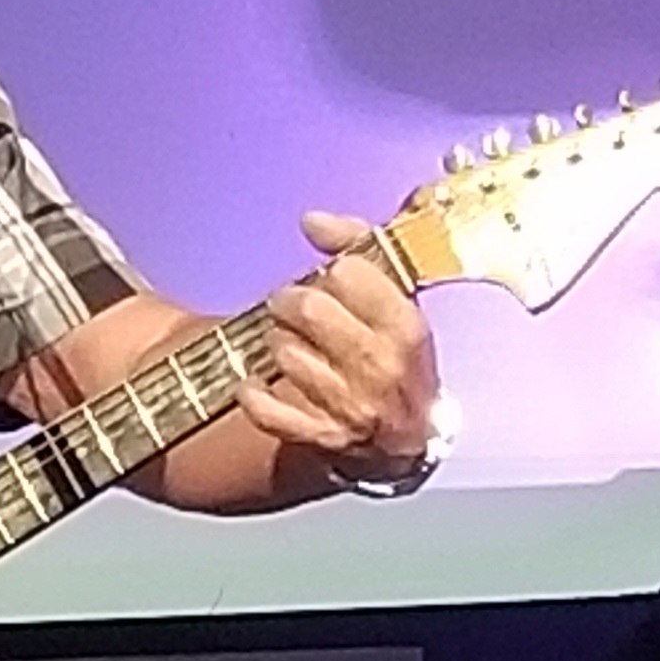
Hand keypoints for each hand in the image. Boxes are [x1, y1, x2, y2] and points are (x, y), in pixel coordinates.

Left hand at [238, 209, 441, 475]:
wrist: (406, 440)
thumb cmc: (397, 358)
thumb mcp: (397, 299)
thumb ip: (358, 246)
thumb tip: (311, 220)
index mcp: (405, 327)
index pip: (348, 273)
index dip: (332, 272)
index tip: (332, 282)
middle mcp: (381, 368)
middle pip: (309, 309)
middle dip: (292, 302)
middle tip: (293, 308)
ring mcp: (352, 408)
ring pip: (284, 353)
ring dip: (278, 345)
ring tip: (292, 346)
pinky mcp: (320, 438)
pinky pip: (265, 408)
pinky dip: (253, 393)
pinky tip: (258, 384)